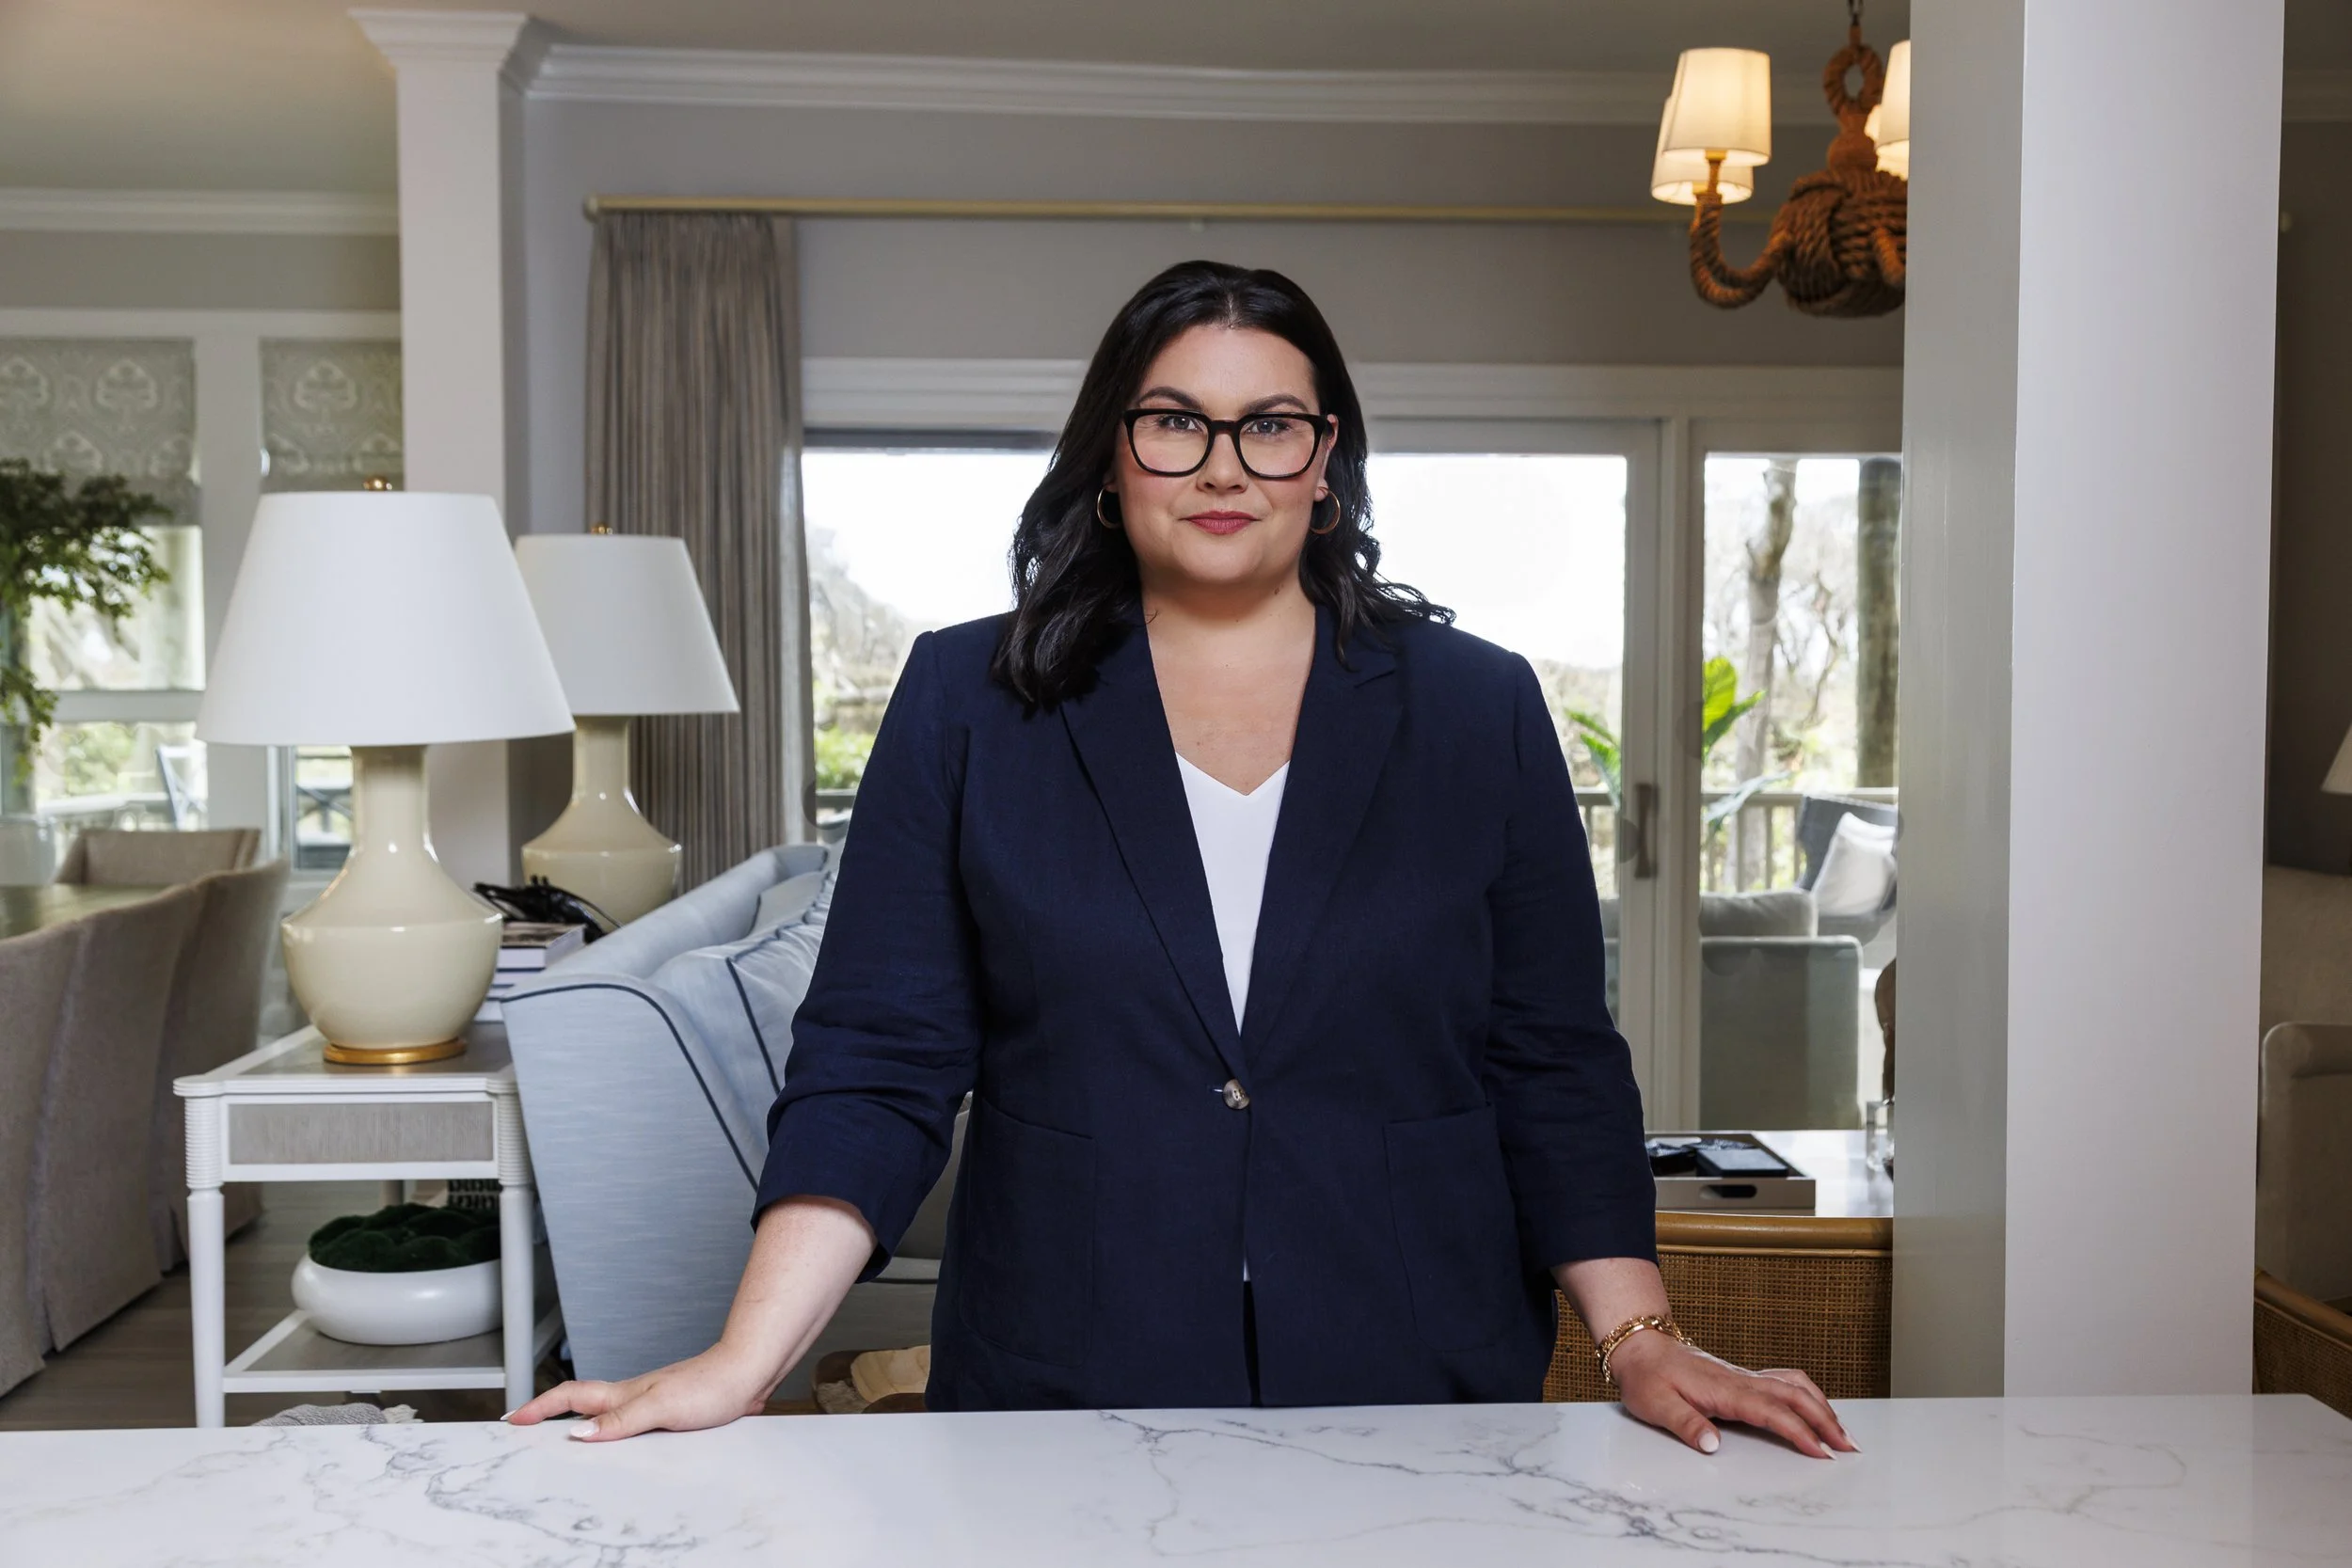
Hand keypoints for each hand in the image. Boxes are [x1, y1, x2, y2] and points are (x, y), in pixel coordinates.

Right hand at [505, 1344, 777, 1442]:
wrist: (750, 1372)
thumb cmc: (711, 1384)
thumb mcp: (660, 1406)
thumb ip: (619, 1421)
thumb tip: (578, 1434)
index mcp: (624, 1393)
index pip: (571, 1397)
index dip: (541, 1407)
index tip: (514, 1418)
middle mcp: (633, 1395)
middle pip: (582, 1402)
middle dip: (551, 1413)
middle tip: (527, 1427)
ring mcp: (652, 1401)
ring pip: (606, 1412)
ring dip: (580, 1422)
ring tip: (560, 1438)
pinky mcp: (671, 1410)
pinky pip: (631, 1422)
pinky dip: (614, 1431)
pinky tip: (622, 1443)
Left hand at [1607, 1329, 1858, 1459]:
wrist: (1641, 1348)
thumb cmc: (1647, 1377)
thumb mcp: (1657, 1405)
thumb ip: (1686, 1425)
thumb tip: (1714, 1446)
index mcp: (1725, 1390)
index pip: (1772, 1412)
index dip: (1800, 1432)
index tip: (1823, 1453)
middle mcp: (1742, 1380)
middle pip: (1796, 1396)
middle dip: (1826, 1421)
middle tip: (1850, 1448)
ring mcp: (1745, 1376)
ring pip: (1795, 1385)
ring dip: (1822, 1406)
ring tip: (1843, 1431)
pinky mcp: (1743, 1377)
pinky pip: (1785, 1380)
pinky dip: (1808, 1393)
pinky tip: (1816, 1406)